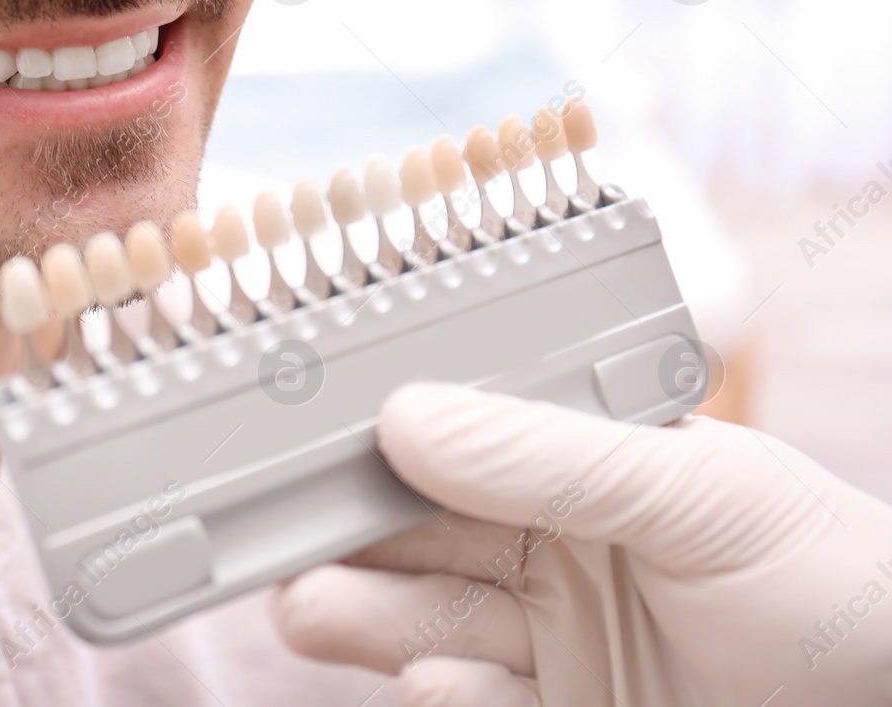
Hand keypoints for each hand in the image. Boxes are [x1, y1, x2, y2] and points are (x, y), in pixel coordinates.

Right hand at [270, 382, 891, 705]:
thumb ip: (557, 456)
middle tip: (269, 535)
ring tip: (309, 606)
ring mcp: (542, 636)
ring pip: (419, 618)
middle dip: (337, 535)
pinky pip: (469, 698)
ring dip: (363, 617)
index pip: (449, 440)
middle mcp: (542, 544)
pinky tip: (437, 682)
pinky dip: (446, 694)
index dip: (369, 439)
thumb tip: (411, 418)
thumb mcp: (701, 497)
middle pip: (410, 534)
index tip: (295, 440)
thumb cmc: (829, 578)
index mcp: (572, 462)